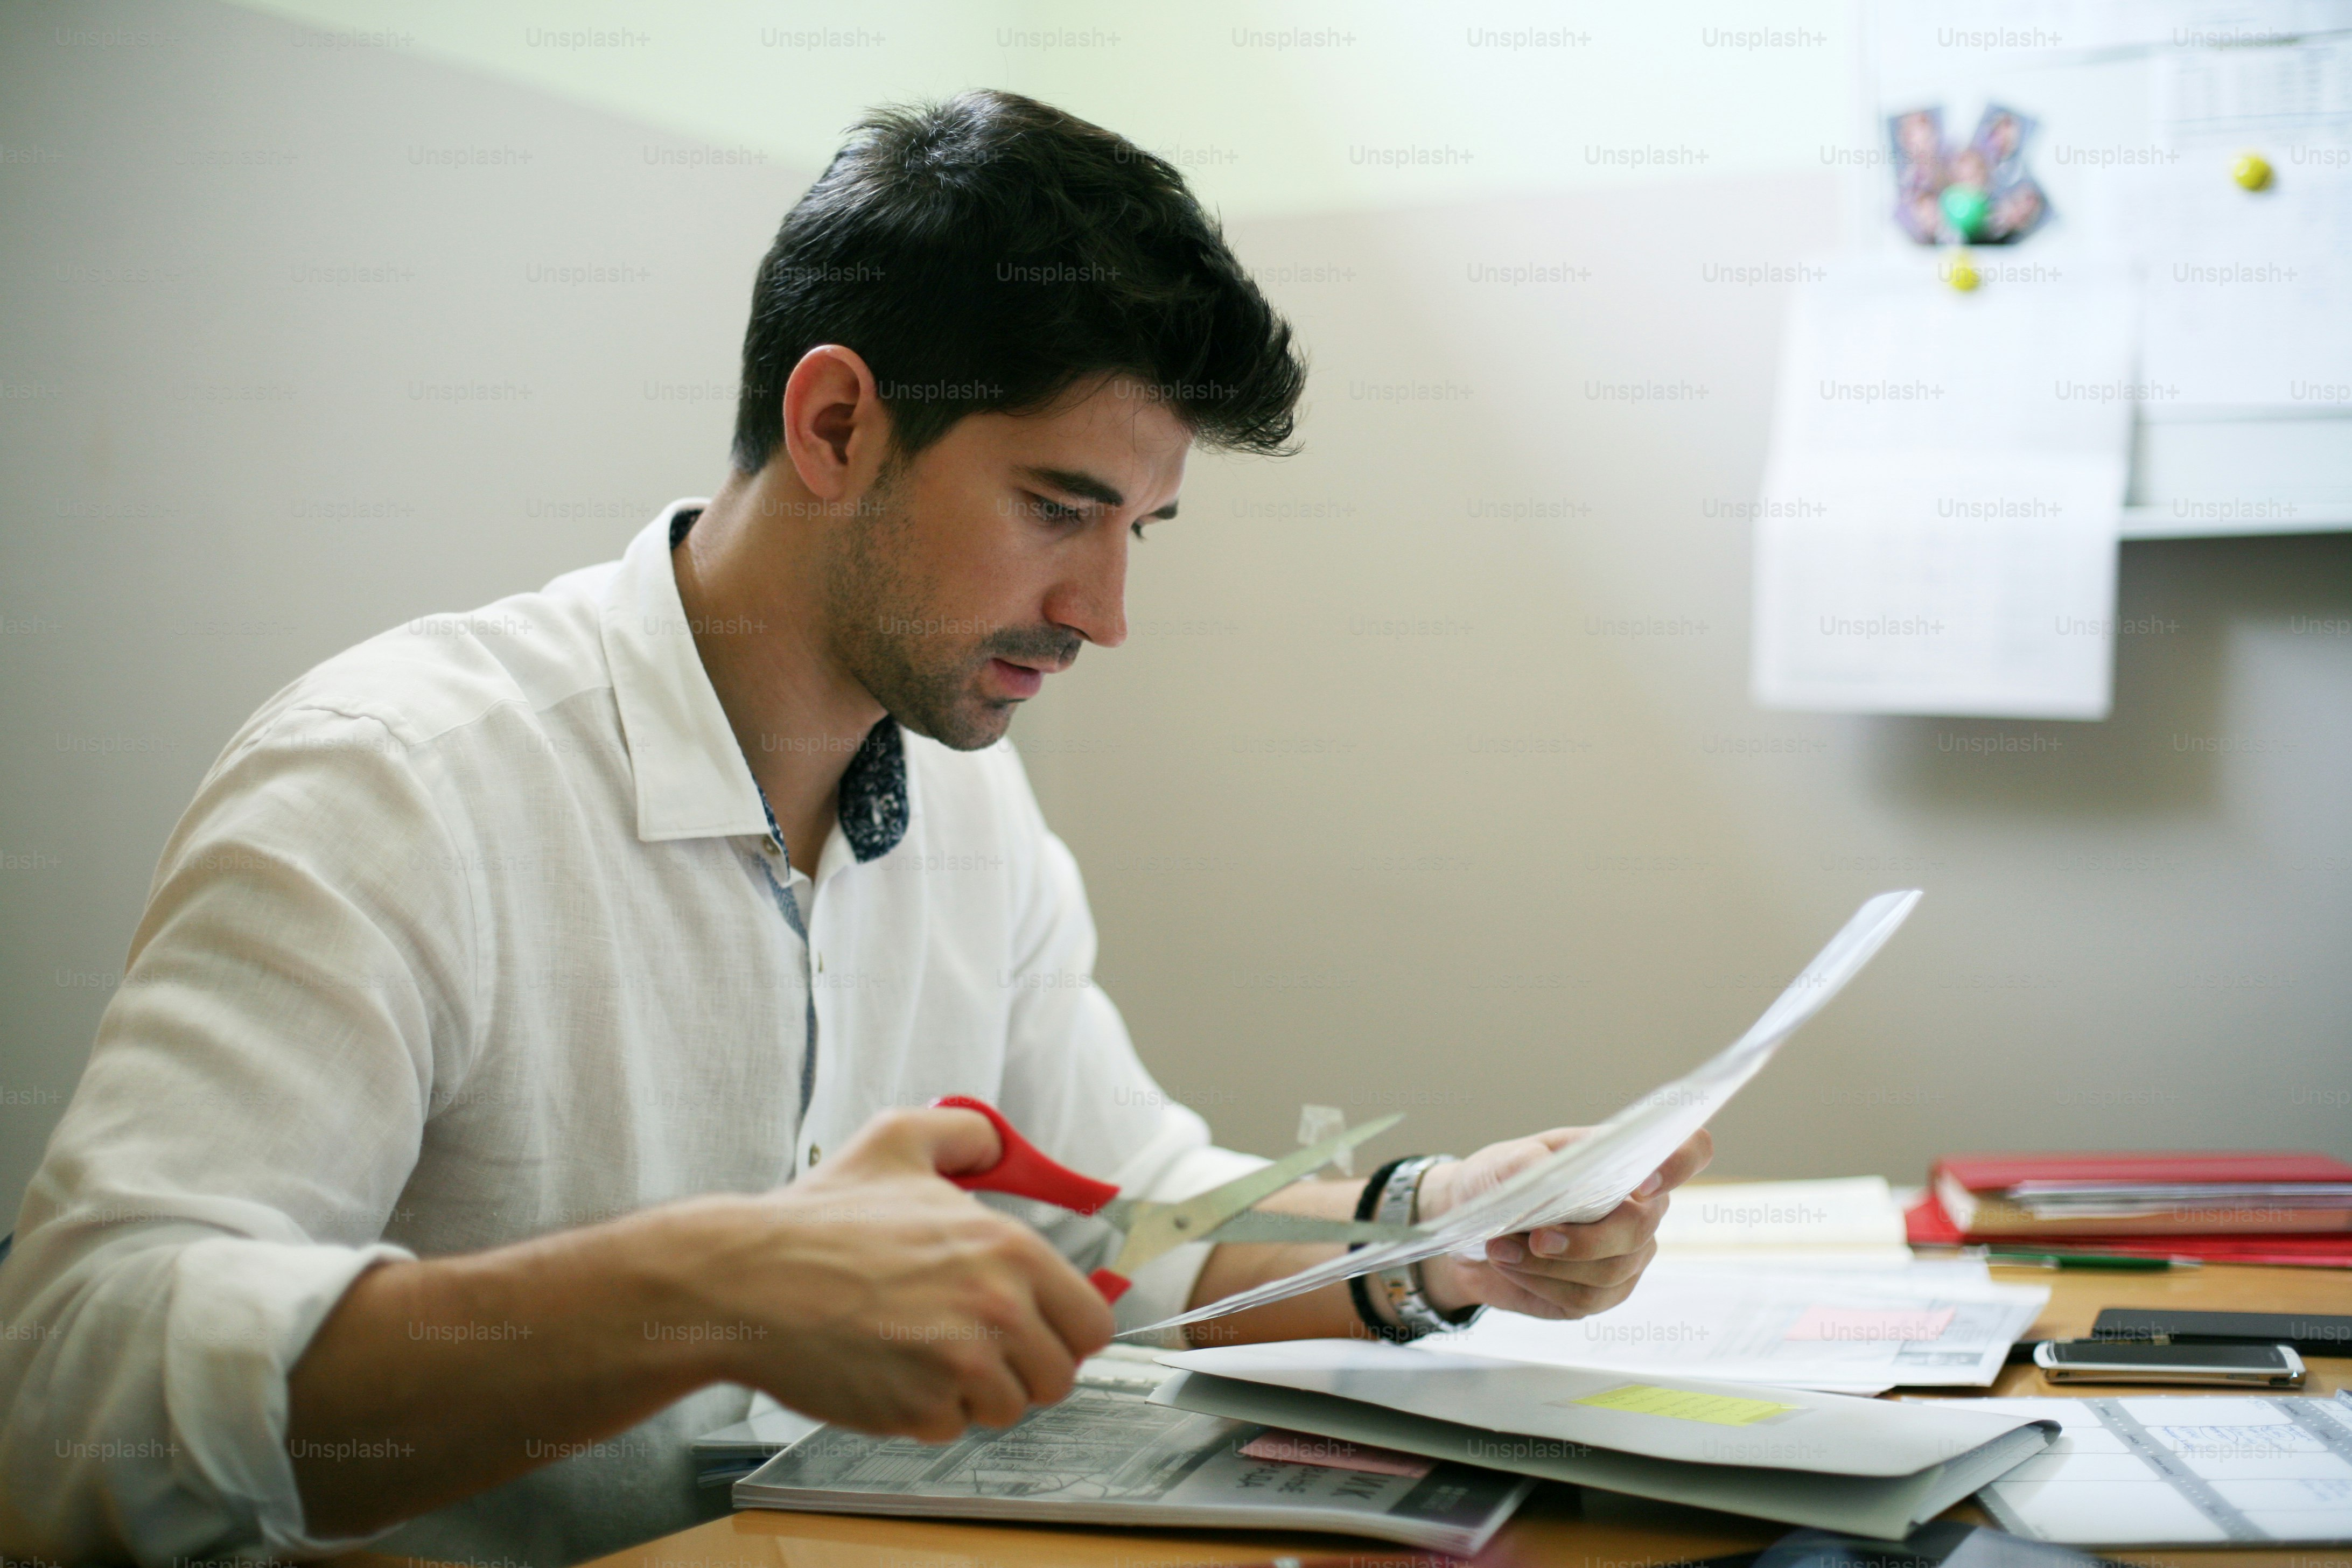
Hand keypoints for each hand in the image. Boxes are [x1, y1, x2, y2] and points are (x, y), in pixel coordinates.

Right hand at [659, 1106, 1113, 1441]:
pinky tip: (891, 1371)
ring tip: (926, 1352)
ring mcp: (960, 1366)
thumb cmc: (819, 1219)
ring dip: (975, 1392)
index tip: (1040, 1328)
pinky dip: (927, 1412)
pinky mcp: (919, 1411)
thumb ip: (965, 1135)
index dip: (1066, 1329)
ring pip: (1009, 1409)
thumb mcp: (899, 1141)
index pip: (1092, 1322)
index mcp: (1011, 1248)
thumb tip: (999, 1144)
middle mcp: (998, 1309)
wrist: (748, 1281)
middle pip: (1060, 1376)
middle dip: (1024, 1368)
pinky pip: (952, 1428)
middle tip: (978, 1346)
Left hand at [1411, 1127, 1711, 1319]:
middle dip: (1586, 1238)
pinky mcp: (1604, 1293)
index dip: (1680, 1164)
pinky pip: (1586, 1298)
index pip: (1687, 1152)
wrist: (1472, 1226)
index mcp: (1625, 1160)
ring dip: (1549, 1264)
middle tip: (1536, 1237)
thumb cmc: (1500, 1182)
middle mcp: (1639, 1208)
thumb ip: (1524, 1163)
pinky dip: (1542, 1283)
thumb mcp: (1503, 1161)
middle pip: (1640, 1227)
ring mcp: (1627, 1254)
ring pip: (1611, 1269)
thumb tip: (1543, 1174)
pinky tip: (1513, 1266)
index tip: (1643, 1184)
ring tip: (1501, 1247)